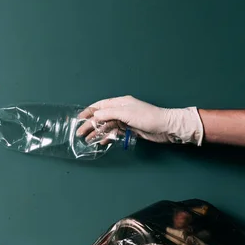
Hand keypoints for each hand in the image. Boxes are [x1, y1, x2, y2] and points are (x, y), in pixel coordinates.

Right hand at [76, 95, 202, 144]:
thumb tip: (95, 116)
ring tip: (87, 140)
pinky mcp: (130, 130)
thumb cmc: (147, 117)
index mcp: (120, 103)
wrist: (166, 127)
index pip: (100, 106)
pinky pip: (115, 133)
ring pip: (107, 126)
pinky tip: (101, 142)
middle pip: (102, 117)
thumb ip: (109, 114)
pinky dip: (107, 137)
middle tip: (80, 133)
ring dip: (97, 132)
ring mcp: (125, 121)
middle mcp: (121, 110)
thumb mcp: (126, 113)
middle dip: (90, 124)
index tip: (78, 119)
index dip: (88, 112)